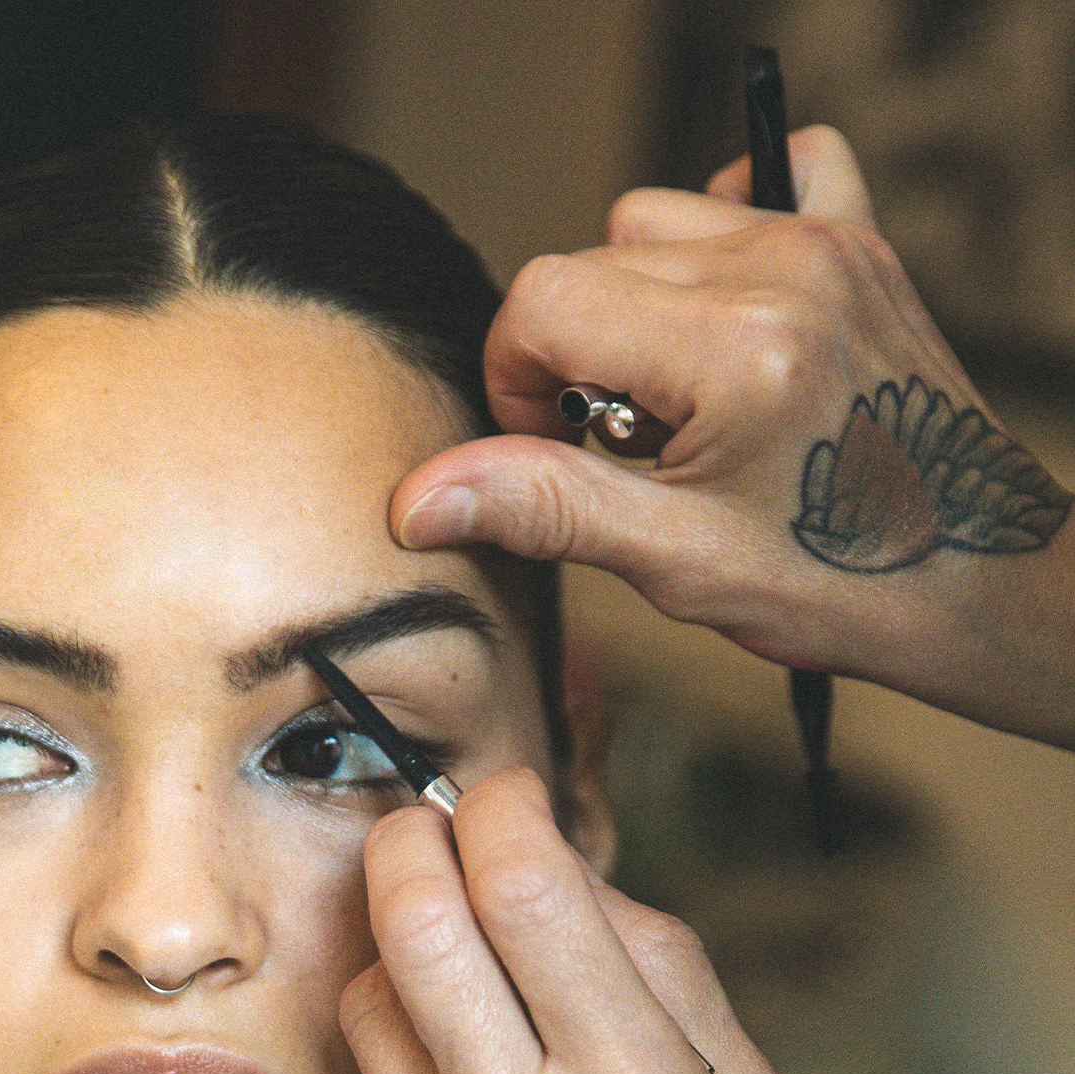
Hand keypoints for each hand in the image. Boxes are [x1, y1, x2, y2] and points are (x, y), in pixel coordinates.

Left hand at [345, 768, 1074, 1073]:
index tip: (504, 791)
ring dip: (388, 938)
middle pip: (413, 920)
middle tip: (430, 823)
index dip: (501, 803)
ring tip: (438, 934)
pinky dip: (400, 1035)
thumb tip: (561, 866)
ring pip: (365, 1001)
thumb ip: (660, 972)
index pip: (528, 882)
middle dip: (409, 837)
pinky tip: (447, 1040)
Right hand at [391, 130, 1074, 749]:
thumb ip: (541, 507)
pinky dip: (726, 224)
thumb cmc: (837, 581)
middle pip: (589, 260)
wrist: (972, 575)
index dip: (515, 381)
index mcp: (732, 349)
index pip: (545, 301)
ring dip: (636, 304)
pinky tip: (727, 308)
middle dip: (577, 358)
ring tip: (681, 399)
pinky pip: (768, 175)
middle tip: (631, 450)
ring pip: (652, 221)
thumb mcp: (671, 561)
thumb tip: (419, 500)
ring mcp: (823, 242)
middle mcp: (780, 269)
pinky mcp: (857, 238)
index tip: (552, 451)